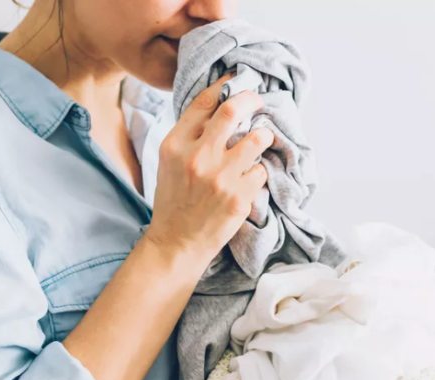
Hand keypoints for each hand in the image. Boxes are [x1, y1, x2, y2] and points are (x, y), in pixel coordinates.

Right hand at [146, 72, 274, 264]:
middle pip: (232, 110)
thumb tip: (219, 107)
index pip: (204, 102)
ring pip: (257, 139)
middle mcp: (197, 157)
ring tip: (263, 140)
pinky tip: (250, 180)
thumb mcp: (170, 162)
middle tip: (259, 101)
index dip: (224, 86)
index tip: (237, 81)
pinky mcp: (239, 197)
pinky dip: (259, 172)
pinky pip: (261, 171)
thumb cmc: (175, 200)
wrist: (177, 243)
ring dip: (264, 136)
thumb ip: (190, 136)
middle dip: (252, 99)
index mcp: (175, 145)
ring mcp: (220, 177)